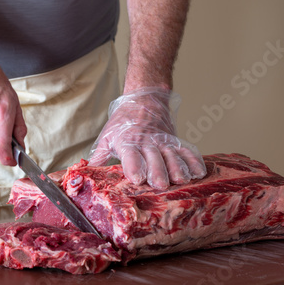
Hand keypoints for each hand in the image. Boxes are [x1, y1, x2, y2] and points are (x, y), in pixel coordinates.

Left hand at [89, 88, 205, 188]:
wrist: (143, 100)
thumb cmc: (122, 123)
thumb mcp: (106, 138)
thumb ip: (99, 158)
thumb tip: (84, 174)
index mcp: (127, 142)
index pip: (131, 156)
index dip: (134, 167)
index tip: (136, 178)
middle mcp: (147, 142)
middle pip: (154, 158)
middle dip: (157, 171)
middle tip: (161, 184)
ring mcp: (163, 141)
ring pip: (172, 155)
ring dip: (178, 168)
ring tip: (182, 180)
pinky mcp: (175, 141)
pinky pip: (186, 150)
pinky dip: (194, 160)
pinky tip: (199, 172)